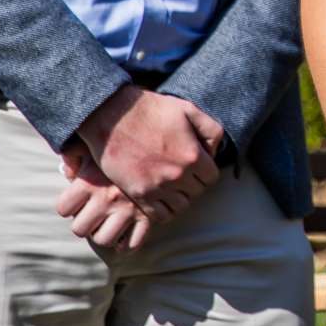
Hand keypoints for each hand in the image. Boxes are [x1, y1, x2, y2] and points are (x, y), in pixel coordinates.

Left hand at [56, 143, 153, 250]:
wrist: (160, 138)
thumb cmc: (123, 140)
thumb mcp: (96, 143)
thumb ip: (75, 154)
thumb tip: (66, 170)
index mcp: (89, 182)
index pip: (63, 209)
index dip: (69, 206)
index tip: (77, 200)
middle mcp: (105, 199)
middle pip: (80, 229)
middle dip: (85, 224)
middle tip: (93, 215)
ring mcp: (127, 210)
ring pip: (104, 240)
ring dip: (105, 235)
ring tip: (110, 223)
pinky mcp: (149, 216)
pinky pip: (133, 242)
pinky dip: (127, 244)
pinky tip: (127, 233)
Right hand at [76, 86, 221, 219]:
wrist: (111, 116)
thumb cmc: (150, 109)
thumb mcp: (189, 110)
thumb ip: (211, 131)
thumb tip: (214, 152)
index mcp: (192, 156)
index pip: (211, 178)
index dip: (205, 171)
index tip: (196, 166)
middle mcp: (177, 175)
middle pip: (196, 192)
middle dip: (193, 183)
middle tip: (183, 174)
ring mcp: (157, 187)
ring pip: (180, 206)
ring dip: (179, 197)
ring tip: (172, 186)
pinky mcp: (137, 194)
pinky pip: (159, 215)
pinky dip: (164, 211)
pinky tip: (160, 199)